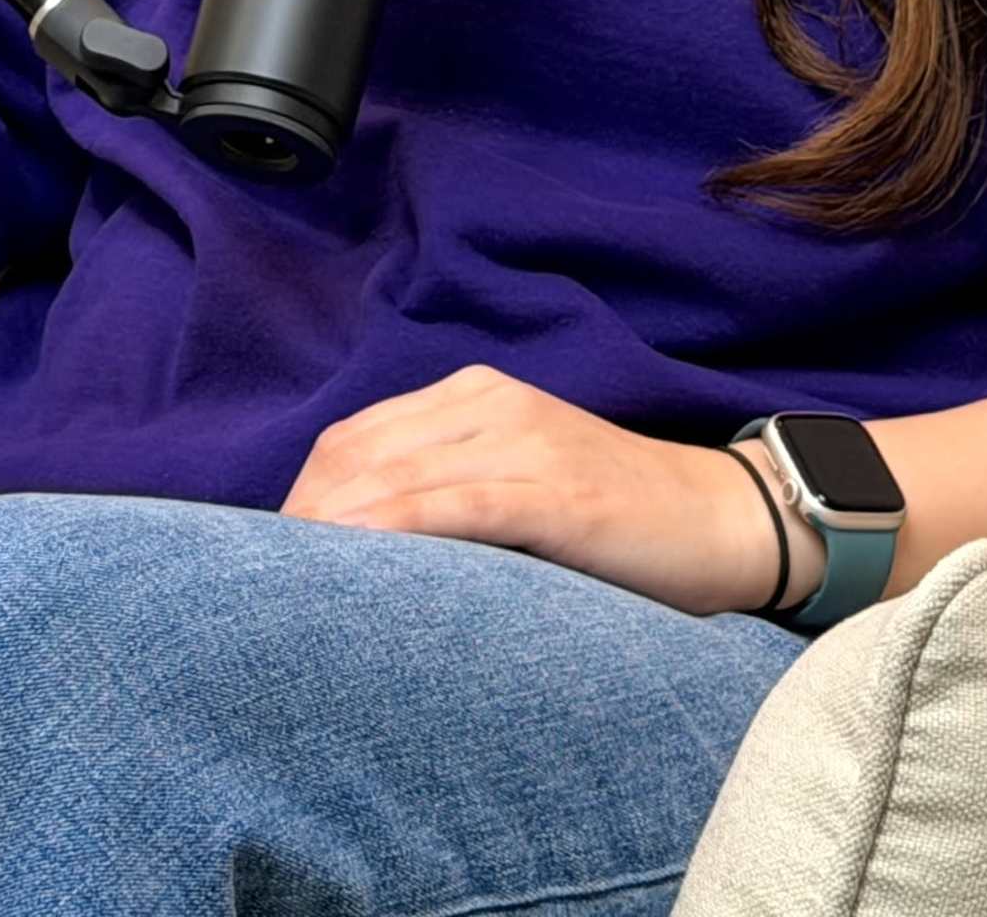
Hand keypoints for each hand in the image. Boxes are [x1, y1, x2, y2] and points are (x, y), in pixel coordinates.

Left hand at [279, 364, 796, 616]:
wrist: (722, 521)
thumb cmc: (615, 522)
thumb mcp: (519, 488)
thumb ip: (450, 495)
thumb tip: (357, 553)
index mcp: (473, 395)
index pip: (353, 440)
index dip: (302, 498)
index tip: (267, 562)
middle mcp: (489, 401)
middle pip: (357, 455)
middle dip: (303, 520)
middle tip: (263, 591)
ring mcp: (524, 440)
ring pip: (394, 476)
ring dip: (332, 532)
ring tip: (290, 590)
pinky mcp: (556, 490)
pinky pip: (454, 504)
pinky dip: (395, 531)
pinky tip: (357, 566)